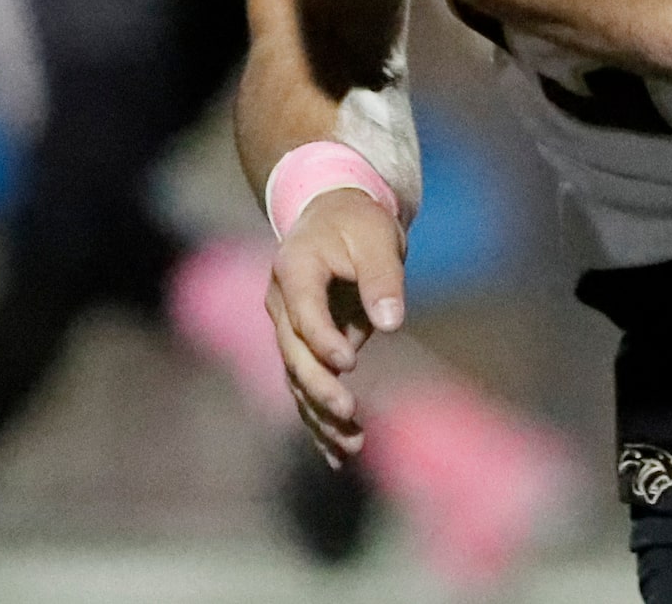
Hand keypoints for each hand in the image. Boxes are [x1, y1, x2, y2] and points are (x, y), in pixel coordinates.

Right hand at [264, 187, 406, 465]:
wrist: (333, 216)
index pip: (302, 312)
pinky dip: (319, 419)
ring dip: (320, 413)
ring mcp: (286, 327)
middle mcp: (280, 302)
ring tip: (352, 445)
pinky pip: (305, 386)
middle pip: (293, 353)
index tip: (349, 363)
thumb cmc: (357, 222)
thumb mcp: (376, 237)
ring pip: (296, 378)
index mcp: (294, 269)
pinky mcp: (301, 347)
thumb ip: (382, 277)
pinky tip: (337, 454)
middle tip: (349, 413)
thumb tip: (391, 322)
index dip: (322, 339)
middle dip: (319, 387)